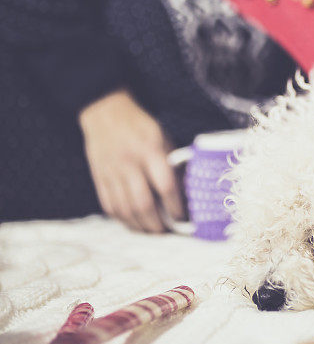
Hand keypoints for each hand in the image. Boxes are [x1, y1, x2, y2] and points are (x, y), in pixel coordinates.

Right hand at [79, 90, 183, 231]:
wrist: (105, 111)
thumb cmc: (139, 125)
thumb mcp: (162, 136)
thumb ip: (172, 161)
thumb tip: (184, 189)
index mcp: (149, 150)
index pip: (166, 186)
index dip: (175, 207)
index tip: (182, 217)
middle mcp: (129, 163)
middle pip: (144, 204)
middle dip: (157, 224)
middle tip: (166, 232)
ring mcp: (111, 172)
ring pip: (125, 210)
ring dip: (139, 227)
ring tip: (151, 232)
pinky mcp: (99, 177)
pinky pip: (110, 206)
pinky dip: (122, 220)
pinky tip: (133, 223)